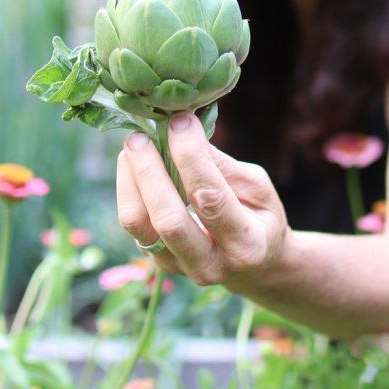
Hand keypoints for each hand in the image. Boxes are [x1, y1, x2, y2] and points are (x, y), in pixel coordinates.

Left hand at [116, 112, 289, 286]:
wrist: (254, 265)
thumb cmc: (260, 217)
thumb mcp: (258, 188)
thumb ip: (222, 166)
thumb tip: (184, 133)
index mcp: (246, 245)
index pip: (210, 198)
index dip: (191, 156)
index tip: (180, 121)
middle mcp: (210, 265)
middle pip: (168, 219)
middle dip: (149, 170)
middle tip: (142, 135)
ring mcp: (178, 267)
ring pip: (138, 223)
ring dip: (130, 178)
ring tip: (135, 145)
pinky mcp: (156, 261)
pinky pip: (132, 223)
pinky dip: (128, 187)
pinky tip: (135, 164)